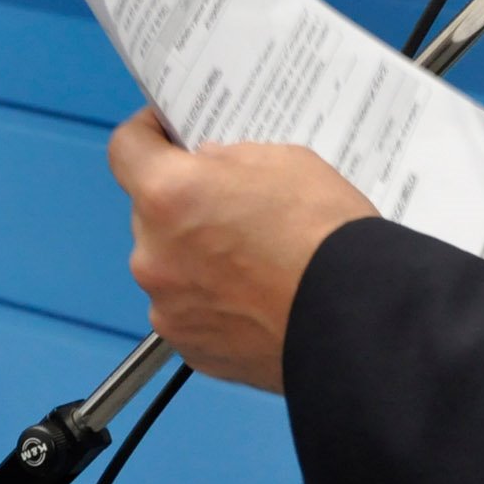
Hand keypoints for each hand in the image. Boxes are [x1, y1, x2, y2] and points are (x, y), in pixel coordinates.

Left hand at [108, 109, 376, 390]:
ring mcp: (168, 308)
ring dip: (196, 256)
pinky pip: (189, 311)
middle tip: (233, 205)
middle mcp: (154, 254)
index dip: (147, 134)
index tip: (168, 134)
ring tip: (253, 260)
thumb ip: (228, 161)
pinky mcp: (191, 349)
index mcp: (169, 195)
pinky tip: (256, 298)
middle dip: (183, 205)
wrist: (356, 319)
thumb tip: (207, 169)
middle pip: (150, 213)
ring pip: (170, 266)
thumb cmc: (325, 234)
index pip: (126, 148)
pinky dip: (212, 302)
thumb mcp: (283, 161)